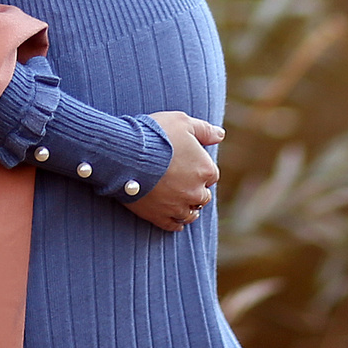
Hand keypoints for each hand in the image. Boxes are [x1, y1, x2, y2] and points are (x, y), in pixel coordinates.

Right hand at [131, 111, 222, 231]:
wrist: (128, 154)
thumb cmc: (156, 135)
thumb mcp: (182, 122)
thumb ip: (204, 130)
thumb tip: (220, 134)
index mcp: (205, 170)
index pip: (211, 175)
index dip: (200, 169)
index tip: (189, 166)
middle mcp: (196, 192)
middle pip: (202, 196)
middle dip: (195, 190)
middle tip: (182, 183)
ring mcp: (178, 207)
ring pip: (190, 214)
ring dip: (188, 208)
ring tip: (180, 202)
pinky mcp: (160, 217)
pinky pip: (173, 226)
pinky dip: (175, 223)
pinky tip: (172, 219)